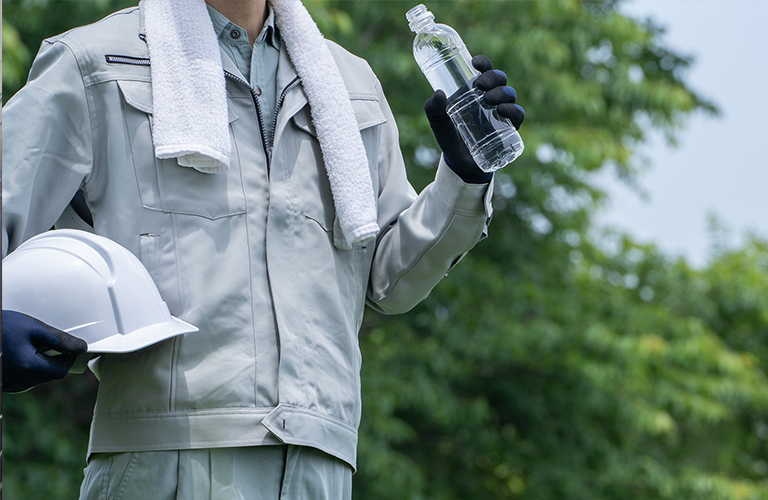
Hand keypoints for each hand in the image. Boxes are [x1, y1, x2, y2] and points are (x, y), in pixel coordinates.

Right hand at [2, 310, 87, 392]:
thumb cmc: (0, 328)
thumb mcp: (33, 328)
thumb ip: (60, 340)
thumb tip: (82, 348)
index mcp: (28, 367)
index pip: (61, 371)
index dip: (69, 358)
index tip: (70, 347)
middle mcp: (18, 381)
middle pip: (49, 375)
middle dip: (54, 360)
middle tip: (48, 342)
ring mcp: (9, 384)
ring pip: (37, 378)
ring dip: (41, 364)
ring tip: (29, 345)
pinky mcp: (3, 384)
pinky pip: (23, 379)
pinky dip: (28, 368)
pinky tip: (20, 353)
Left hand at [424, 55, 524, 182]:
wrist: (460, 164)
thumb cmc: (450, 138)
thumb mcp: (438, 123)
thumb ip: (433, 109)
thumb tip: (439, 93)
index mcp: (476, 92)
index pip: (484, 71)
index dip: (483, 63)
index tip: (475, 63)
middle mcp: (491, 99)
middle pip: (500, 79)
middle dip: (492, 77)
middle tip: (479, 84)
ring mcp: (502, 113)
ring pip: (510, 94)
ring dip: (501, 92)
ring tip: (487, 99)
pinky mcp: (509, 129)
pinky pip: (518, 115)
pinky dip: (512, 110)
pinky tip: (502, 110)